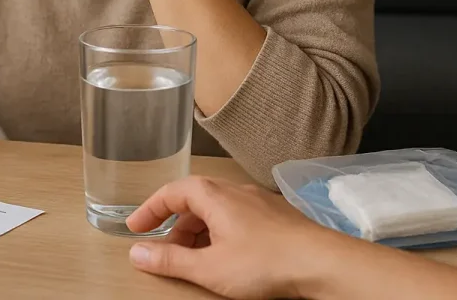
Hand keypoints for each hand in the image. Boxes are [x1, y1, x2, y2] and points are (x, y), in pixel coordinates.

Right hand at [126, 176, 325, 299]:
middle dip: (174, 227)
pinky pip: (235, 217)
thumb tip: (137, 252)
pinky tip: (225, 256)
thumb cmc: (266, 262)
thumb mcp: (210, 268)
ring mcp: (254, 199)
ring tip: (193, 259)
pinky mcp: (272, 214)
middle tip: (164, 253)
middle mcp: (231, 189)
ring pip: (215, 210)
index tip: (135, 227)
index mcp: (211, 194)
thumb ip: (171, 260)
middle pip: (192, 201)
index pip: (170, 193)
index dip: (149, 210)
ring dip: (197, 232)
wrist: (321, 263)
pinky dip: (219, 233)